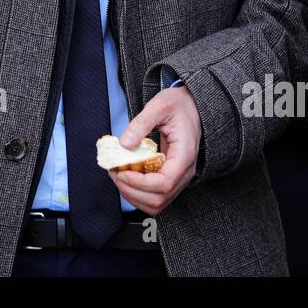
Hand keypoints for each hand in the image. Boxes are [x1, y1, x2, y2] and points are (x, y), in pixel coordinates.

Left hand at [111, 85, 200, 214]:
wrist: (193, 105)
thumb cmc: (179, 104)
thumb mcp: (160, 105)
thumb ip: (141, 123)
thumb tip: (124, 144)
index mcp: (185, 155)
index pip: (164, 183)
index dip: (140, 183)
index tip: (121, 173)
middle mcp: (185, 171)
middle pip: (160, 198)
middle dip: (133, 191)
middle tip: (115, 175)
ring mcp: (180, 176)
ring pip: (158, 203)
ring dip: (135, 196)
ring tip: (118, 178)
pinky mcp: (172, 176)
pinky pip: (157, 196)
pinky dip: (140, 194)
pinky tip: (127, 180)